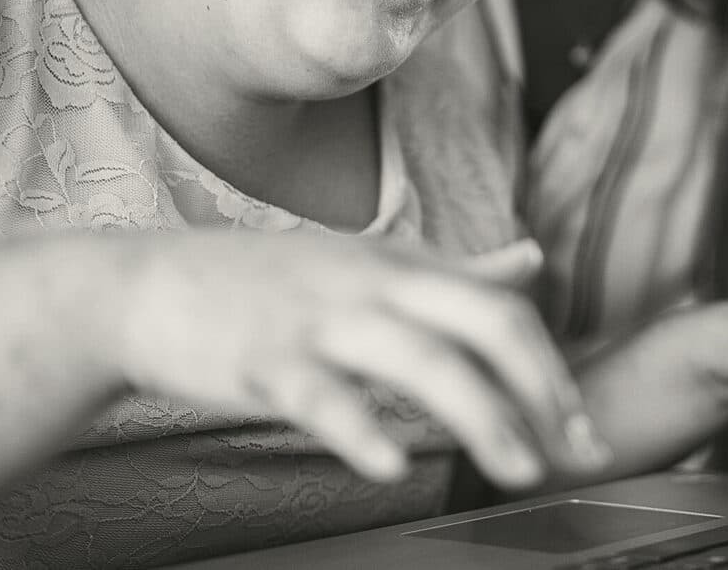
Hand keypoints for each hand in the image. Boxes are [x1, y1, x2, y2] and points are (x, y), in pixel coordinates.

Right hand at [110, 233, 608, 488]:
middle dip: (537, 390)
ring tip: (517, 469)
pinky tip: (393, 464)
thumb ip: (454, 268)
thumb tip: (531, 259)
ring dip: (479, 416)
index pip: (501, 309)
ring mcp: (319, 318)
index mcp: (402, 265)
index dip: (550, 369)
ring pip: (419, 359)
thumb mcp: (367, 261)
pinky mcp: (262, 358)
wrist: (146, 286)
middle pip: (481, 323)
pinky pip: (321, 394)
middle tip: (570, 453)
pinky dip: (361, 429)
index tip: (581, 431)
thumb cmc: (266, 282)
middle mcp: (371, 283)